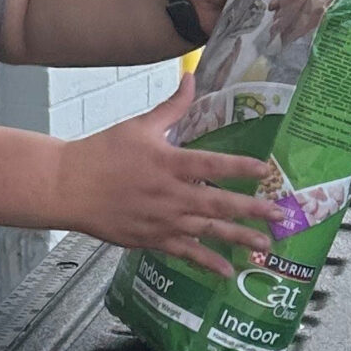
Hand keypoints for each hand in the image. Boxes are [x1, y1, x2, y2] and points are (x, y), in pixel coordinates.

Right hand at [56, 77, 278, 274]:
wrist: (68, 187)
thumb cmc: (102, 152)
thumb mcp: (138, 125)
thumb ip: (171, 106)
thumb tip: (191, 78)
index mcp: (168, 163)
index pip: (212, 165)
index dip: (240, 168)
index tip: (265, 170)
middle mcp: (170, 195)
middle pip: (219, 204)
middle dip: (253, 210)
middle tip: (281, 215)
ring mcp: (162, 221)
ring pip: (208, 232)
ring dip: (239, 239)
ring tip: (266, 246)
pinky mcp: (151, 240)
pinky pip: (185, 253)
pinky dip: (207, 263)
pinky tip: (228, 272)